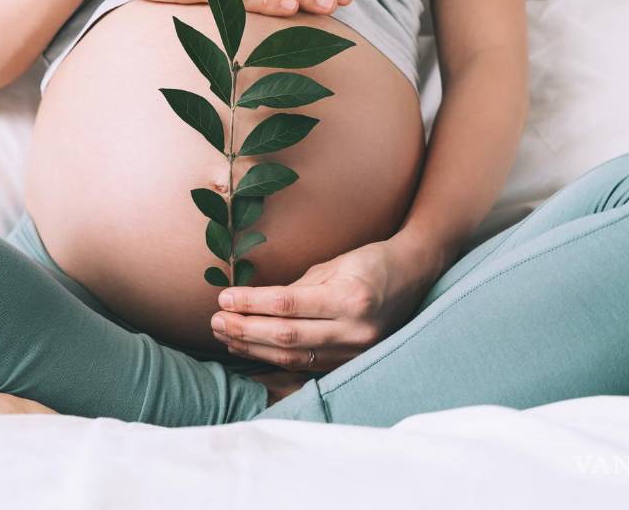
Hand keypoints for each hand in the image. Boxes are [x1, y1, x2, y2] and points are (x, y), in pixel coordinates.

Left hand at [210, 239, 432, 370]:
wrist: (413, 276)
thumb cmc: (369, 262)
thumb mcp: (333, 265)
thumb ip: (297, 288)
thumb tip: (253, 303)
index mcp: (349, 298)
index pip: (287, 306)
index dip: (251, 304)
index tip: (224, 298)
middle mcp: (354, 330)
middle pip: (286, 337)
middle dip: (245, 330)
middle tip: (215, 320)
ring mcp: (355, 351)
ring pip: (292, 357)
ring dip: (253, 348)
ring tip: (226, 335)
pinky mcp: (351, 362)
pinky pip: (305, 367)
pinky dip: (274, 362)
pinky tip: (250, 354)